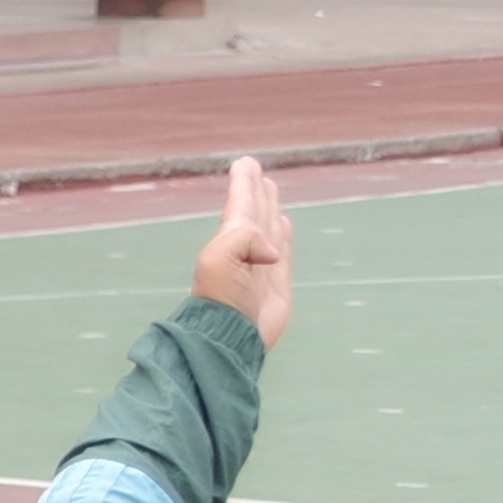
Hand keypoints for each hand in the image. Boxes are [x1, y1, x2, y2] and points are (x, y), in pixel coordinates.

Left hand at [192, 154, 292, 346]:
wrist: (230, 338)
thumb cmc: (220, 300)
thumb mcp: (218, 260)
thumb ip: (243, 240)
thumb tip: (273, 251)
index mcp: (228, 241)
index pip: (239, 204)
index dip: (243, 183)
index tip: (244, 163)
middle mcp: (245, 250)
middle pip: (254, 212)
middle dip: (255, 190)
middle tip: (255, 170)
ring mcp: (262, 266)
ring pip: (269, 228)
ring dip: (269, 208)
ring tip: (269, 189)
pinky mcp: (278, 283)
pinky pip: (284, 250)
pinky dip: (284, 234)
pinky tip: (284, 223)